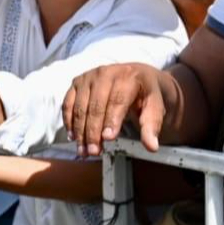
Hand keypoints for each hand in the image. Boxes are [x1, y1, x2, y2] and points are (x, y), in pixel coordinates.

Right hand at [62, 63, 177, 155]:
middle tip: (94, 151)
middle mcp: (105, 73)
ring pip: (79, 107)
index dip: (111, 120)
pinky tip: (73, 137)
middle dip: (93, 131)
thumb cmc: (146, 93)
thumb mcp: (155, 107)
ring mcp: (88, 77)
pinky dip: (69, 122)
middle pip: (95, 105)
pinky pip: (68, 104)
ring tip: (83, 150)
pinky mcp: (77, 82)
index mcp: (128, 76)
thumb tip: (151, 146)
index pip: (117, 100)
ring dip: (79, 131)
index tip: (108, 138)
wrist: (137, 76)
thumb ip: (152, 126)